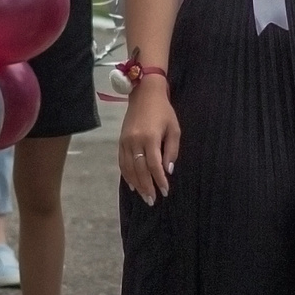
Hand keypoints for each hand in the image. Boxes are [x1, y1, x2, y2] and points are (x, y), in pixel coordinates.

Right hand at [119, 77, 180, 203]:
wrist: (144, 94)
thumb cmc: (163, 111)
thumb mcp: (174, 129)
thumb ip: (172, 150)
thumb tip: (167, 170)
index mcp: (150, 138)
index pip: (154, 165)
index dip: (159, 180)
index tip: (165, 191)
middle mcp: (135, 141)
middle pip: (140, 170)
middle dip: (147, 187)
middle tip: (152, 200)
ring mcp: (125, 142)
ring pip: (129, 169)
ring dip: (137, 184)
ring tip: (144, 196)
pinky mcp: (120, 141)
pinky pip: (122, 162)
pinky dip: (126, 175)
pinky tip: (132, 185)